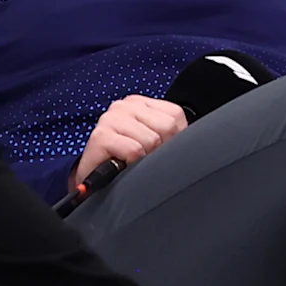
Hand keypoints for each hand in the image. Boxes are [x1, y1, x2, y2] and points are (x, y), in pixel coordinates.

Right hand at [72, 94, 189, 190]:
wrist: (94, 182)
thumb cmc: (124, 161)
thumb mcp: (151, 142)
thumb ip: (170, 134)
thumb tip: (191, 141)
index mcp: (138, 102)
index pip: (175, 117)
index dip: (172, 140)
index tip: (155, 151)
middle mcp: (123, 105)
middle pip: (166, 127)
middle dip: (159, 150)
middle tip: (143, 159)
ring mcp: (110, 118)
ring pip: (151, 140)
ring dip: (144, 159)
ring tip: (131, 162)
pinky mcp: (100, 136)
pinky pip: (134, 150)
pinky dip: (132, 164)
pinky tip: (122, 165)